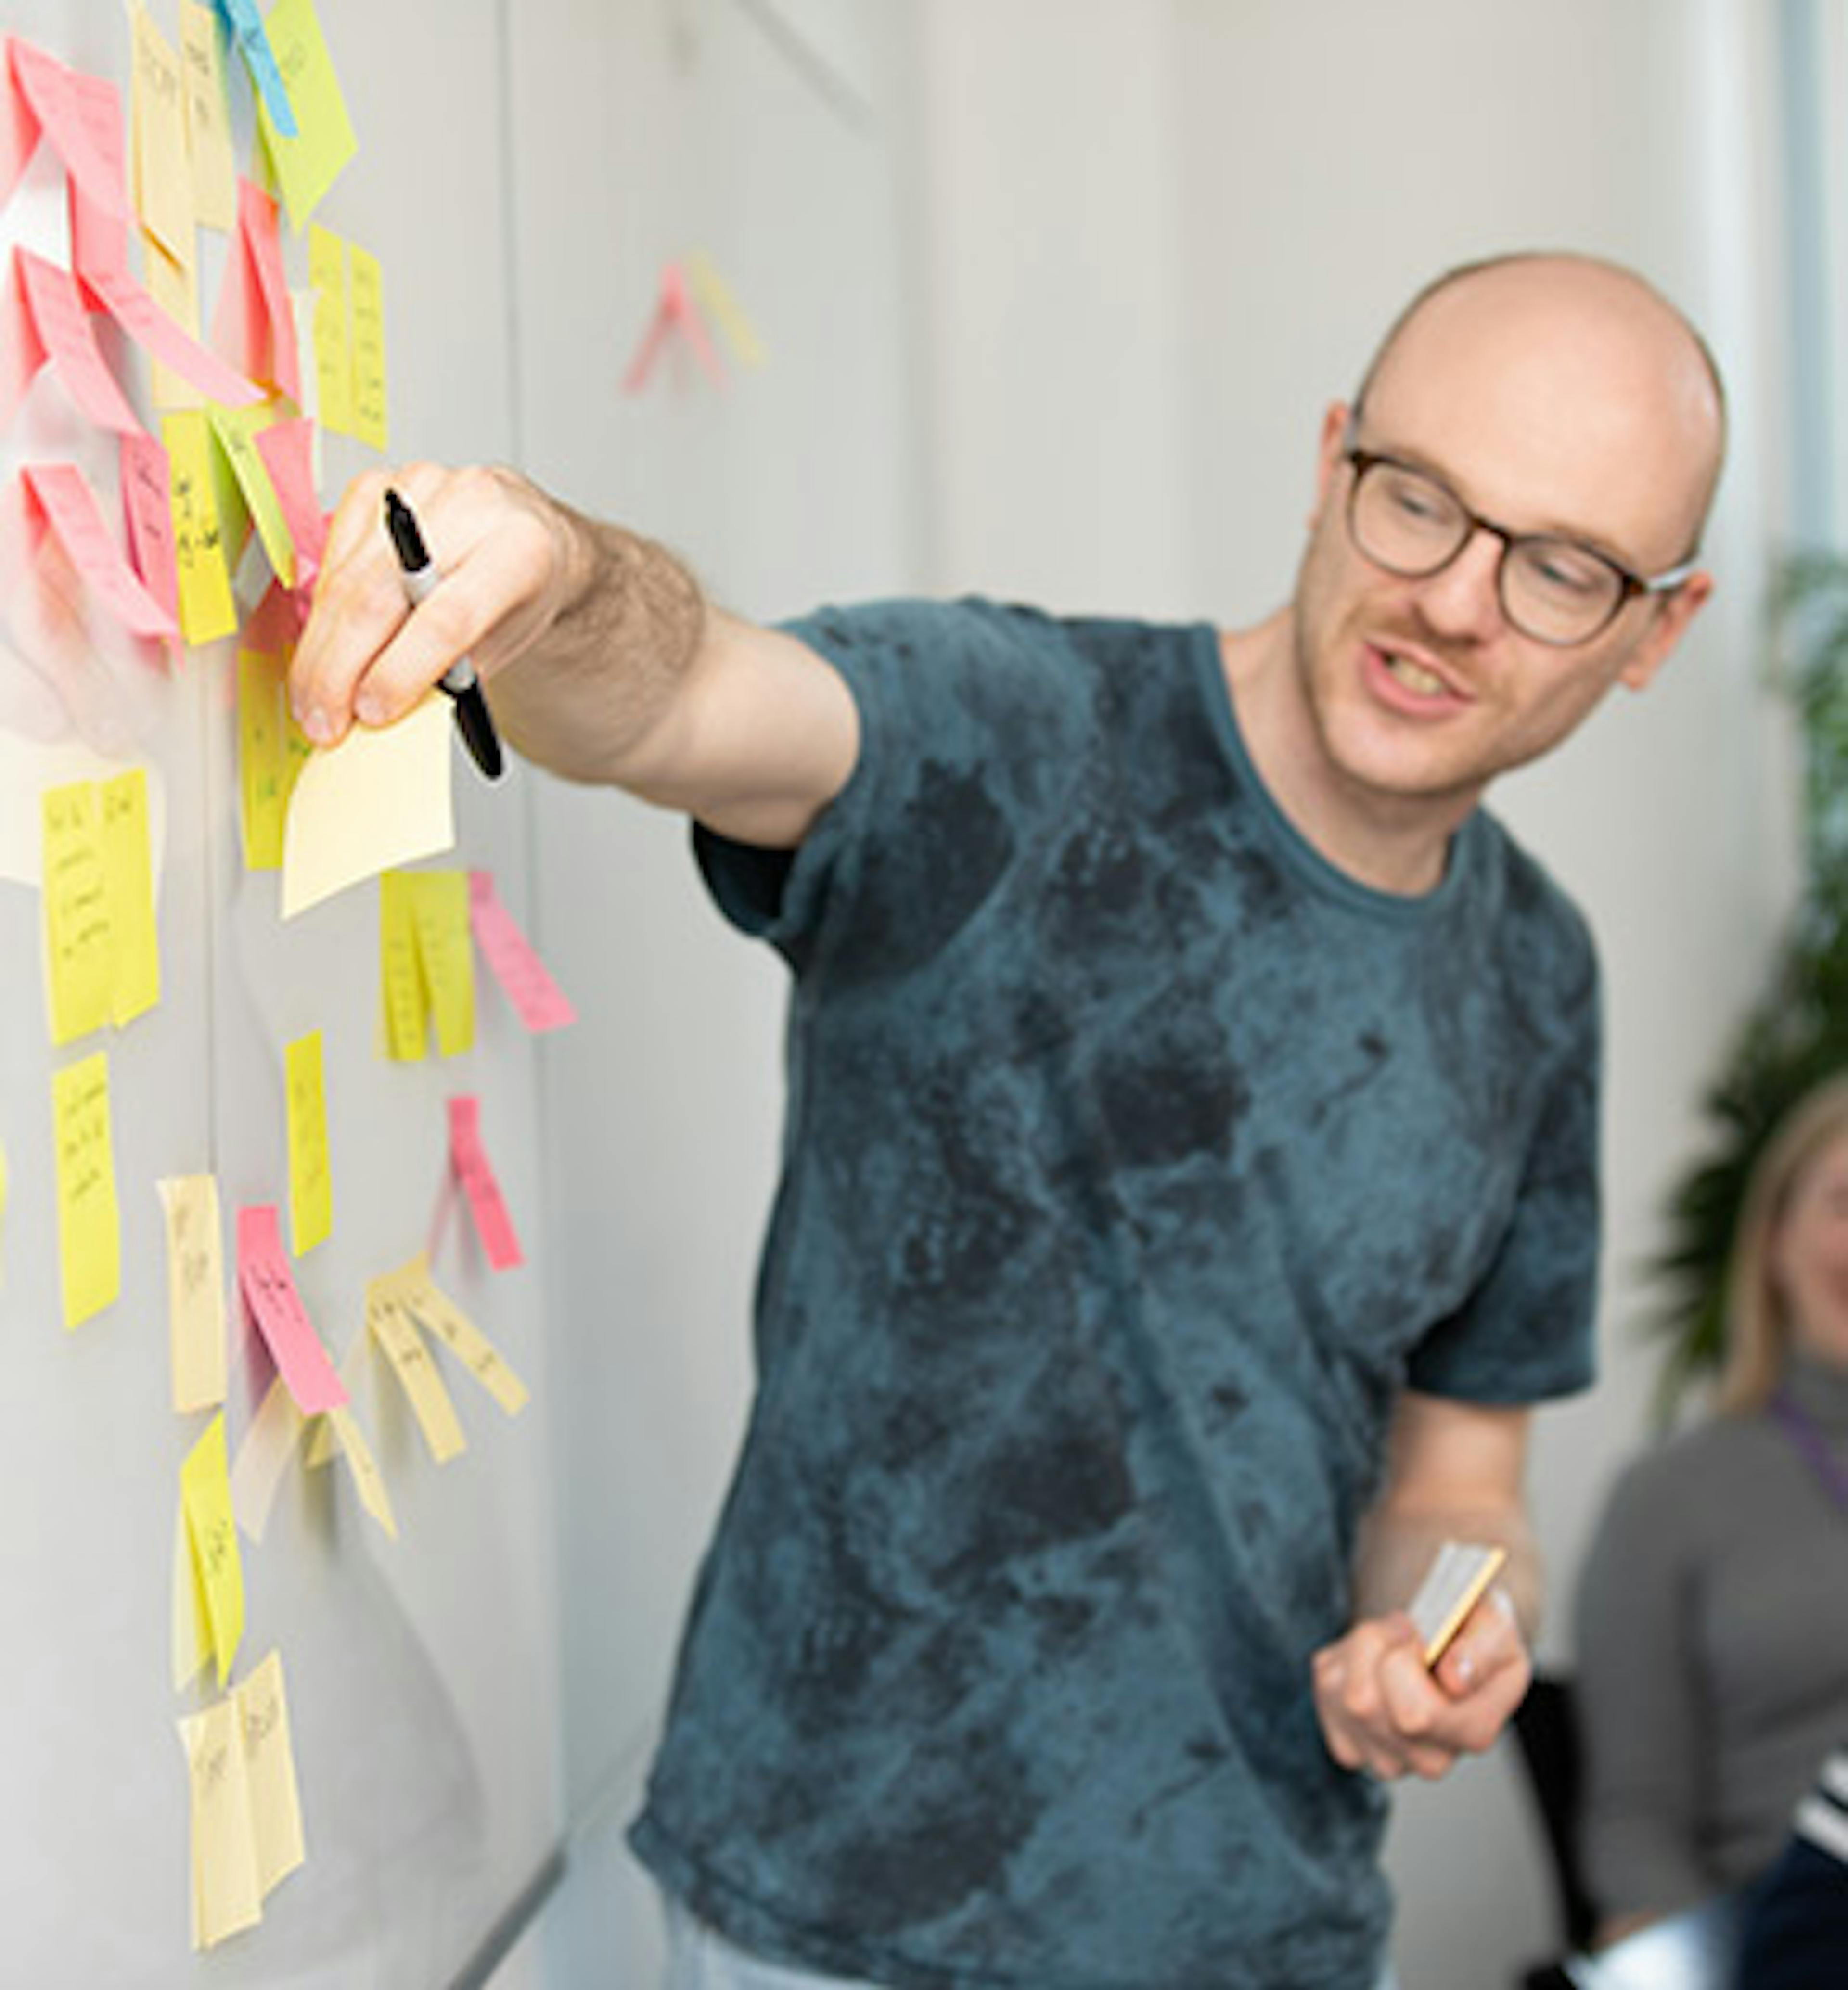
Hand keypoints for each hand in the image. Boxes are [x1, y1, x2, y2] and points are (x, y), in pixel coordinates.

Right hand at [289, 462, 585, 748]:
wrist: (523, 536)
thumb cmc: (516, 593)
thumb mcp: (504, 644)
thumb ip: (451, 674)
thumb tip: (376, 709)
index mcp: (517, 548)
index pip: (446, 617)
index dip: (400, 670)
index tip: (370, 712)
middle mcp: (469, 505)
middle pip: (379, 596)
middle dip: (340, 671)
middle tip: (324, 722)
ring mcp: (418, 488)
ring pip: (346, 580)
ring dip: (319, 650)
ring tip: (312, 702)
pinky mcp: (377, 486)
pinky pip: (331, 556)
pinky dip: (319, 612)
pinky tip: (318, 650)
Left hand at [1310, 1587, 1529, 1780]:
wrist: (1446, 1634)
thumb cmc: (1473, 1630)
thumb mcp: (1496, 1623)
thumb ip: (1484, 1650)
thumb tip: (1454, 1680)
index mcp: (1474, 1733)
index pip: (1414, 1715)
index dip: (1406, 1658)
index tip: (1424, 1636)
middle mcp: (1430, 1760)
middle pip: (1364, 1703)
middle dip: (1375, 1646)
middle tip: (1403, 1632)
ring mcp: (1386, 1759)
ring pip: (1340, 1695)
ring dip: (1356, 1649)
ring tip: (1389, 1642)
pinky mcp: (1350, 1745)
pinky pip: (1325, 1691)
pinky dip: (1339, 1661)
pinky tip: (1370, 1660)